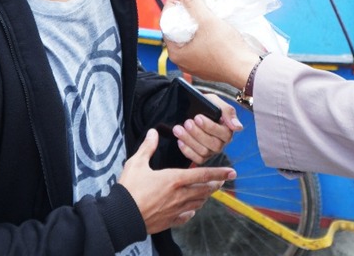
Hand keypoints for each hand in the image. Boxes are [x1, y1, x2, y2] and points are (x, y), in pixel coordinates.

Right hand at [119, 129, 236, 233]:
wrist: (122, 216)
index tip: (231, 172)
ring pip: (197, 203)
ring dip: (205, 197)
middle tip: (222, 181)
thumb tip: (153, 132)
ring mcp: (175, 210)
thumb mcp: (136, 163)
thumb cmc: (129, 189)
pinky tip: (191, 210)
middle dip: (215, 185)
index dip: (219, 173)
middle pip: (204, 190)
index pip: (203, 174)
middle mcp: (179, 195)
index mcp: (174, 179)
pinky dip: (191, 212)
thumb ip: (147, 147)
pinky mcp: (169, 221)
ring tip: (208, 192)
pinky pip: (185, 216)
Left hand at [164, 0, 261, 89]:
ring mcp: (195, 65)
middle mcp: (183, 62)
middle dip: (183, 13)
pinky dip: (202, 34)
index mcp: (176, 54)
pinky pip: (199, 46)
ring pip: (189, 38)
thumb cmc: (225, 48)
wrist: (247, 70)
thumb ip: (193, 4)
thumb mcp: (207, 21)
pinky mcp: (208, 66)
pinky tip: (210, 25)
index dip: (172, 4)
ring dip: (193, 23)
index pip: (166, 23)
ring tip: (201, 9)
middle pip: (177, 31)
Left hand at [173, 93, 240, 164]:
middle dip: (197, 133)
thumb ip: (228, 112)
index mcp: (228, 130)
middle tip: (187, 123)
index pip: (223, 133)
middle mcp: (222, 143)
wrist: (193, 108)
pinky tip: (180, 140)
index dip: (209, 126)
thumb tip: (238, 127)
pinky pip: (197, 159)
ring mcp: (212, 151)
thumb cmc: (207, 105)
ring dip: (189, 140)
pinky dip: (187, 151)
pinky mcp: (202, 157)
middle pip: (213, 144)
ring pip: (204, 151)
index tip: (197, 117)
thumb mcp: (216, 102)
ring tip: (178, 129)